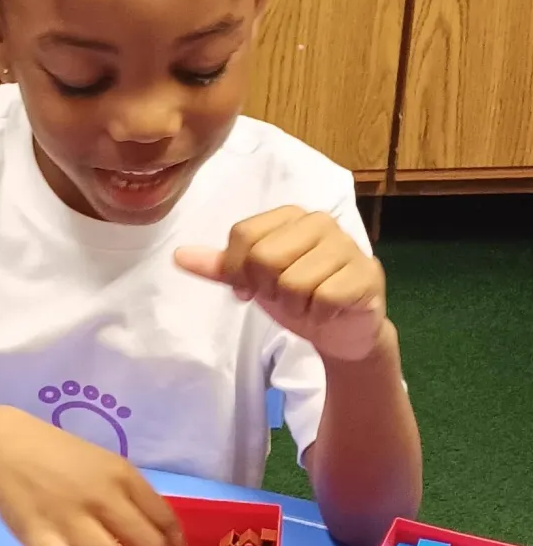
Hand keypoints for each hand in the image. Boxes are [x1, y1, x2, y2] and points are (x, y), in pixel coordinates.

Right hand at [0, 409, 183, 545]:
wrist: (5, 446)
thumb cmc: (59, 456)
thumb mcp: (104, 463)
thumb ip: (129, 495)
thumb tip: (157, 533)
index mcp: (123, 477)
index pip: (164, 517)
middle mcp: (103, 499)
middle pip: (146, 543)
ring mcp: (70, 519)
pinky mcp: (37, 534)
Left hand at [174, 207, 387, 363]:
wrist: (341, 330)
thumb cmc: (297, 296)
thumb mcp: (254, 281)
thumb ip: (221, 267)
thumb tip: (179, 256)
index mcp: (290, 215)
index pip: (242, 235)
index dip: (239, 270)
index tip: (251, 288)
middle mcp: (320, 222)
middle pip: (265, 257)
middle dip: (269, 289)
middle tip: (285, 296)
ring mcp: (346, 246)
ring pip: (294, 281)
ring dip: (295, 306)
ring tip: (308, 303)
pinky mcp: (366, 274)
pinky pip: (324, 298)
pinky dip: (319, 314)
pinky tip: (327, 310)